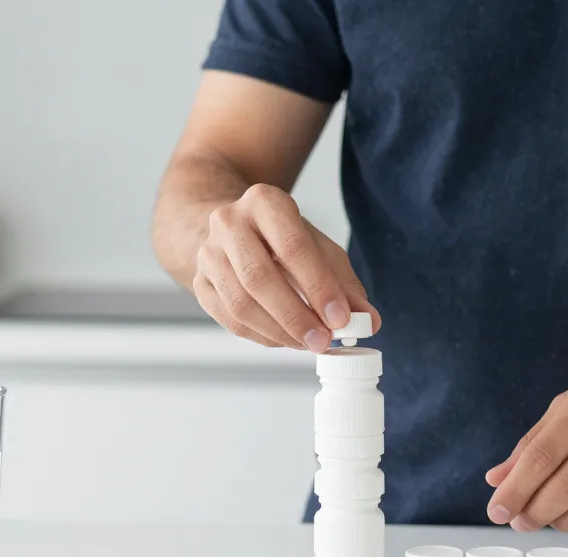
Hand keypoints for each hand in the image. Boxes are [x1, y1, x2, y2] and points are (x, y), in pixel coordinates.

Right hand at [193, 183, 380, 351]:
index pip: (292, 246)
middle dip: (295, 316)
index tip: (340, 318)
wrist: (234, 230)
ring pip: (240, 303)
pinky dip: (261, 336)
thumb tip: (368, 321)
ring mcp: (208, 253)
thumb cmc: (281, 238)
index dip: (319, 287)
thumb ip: (344, 284)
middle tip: (323, 341)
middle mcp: (229, 222)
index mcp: (264, 202)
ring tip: (307, 344)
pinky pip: (229, 319)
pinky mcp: (199, 282)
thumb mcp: (319, 248)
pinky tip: (285, 339)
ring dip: (278, 331)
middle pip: (259, 277)